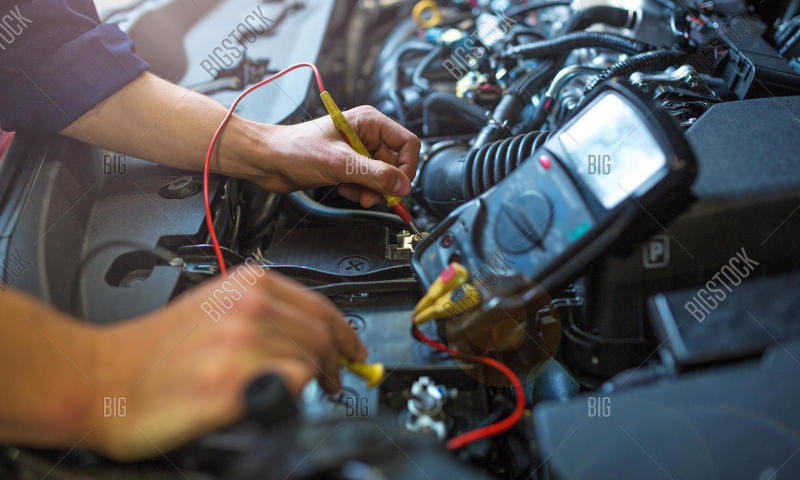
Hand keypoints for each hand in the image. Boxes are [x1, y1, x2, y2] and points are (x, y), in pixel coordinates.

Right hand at [89, 264, 364, 459]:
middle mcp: (249, 306)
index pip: (319, 304)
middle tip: (339, 377)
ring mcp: (243, 343)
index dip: (344, 331)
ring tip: (313, 392)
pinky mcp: (234, 382)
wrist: (104, 381)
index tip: (353, 347)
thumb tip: (303, 332)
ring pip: (313, 360)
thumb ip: (259, 311)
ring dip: (319, 380)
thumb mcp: (212, 307)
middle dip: (338, 360)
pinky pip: (293, 385)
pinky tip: (279, 397)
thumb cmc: (151, 352)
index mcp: (246, 284)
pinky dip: (295, 394)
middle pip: (322, 334)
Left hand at [244, 105, 420, 206]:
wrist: (268, 160)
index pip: (407, 144)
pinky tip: (343, 189)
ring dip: (371, 189)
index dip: (407, 167)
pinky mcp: (348, 165)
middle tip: (372, 196)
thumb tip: (402, 186)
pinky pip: (367, 182)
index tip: (399, 187)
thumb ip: (375, 175)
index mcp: (369, 122)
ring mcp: (358, 150)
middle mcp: (366, 134)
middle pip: (395, 163)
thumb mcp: (340, 163)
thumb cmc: (295, 149)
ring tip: (353, 192)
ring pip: (382, 176)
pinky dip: (359, 191)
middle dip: (385, 183)